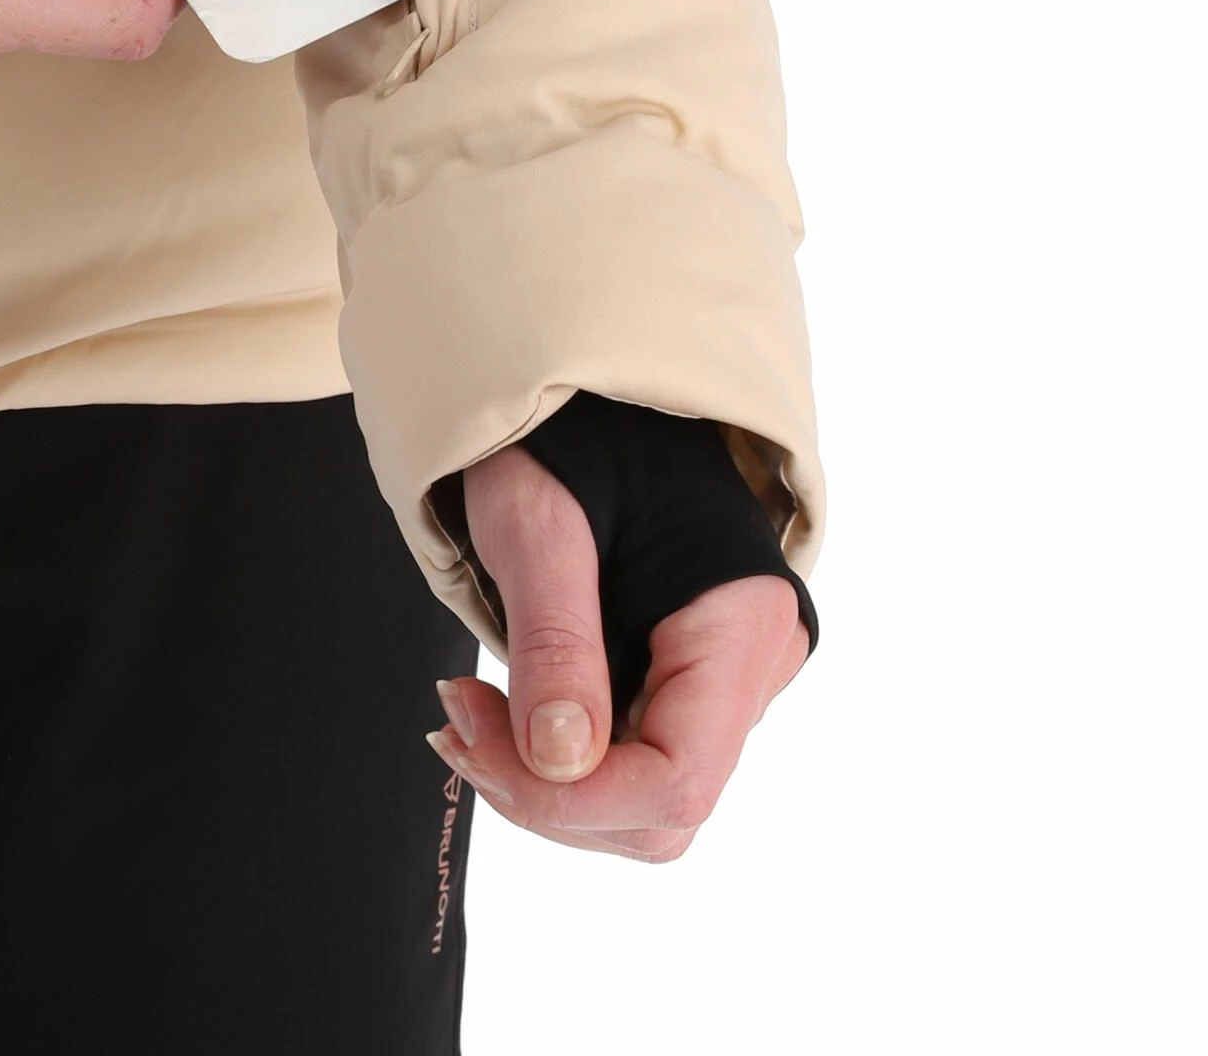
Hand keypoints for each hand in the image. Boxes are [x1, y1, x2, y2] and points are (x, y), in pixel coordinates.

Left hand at [430, 442, 809, 862]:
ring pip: (641, 804)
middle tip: (455, 718)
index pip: (679, 778)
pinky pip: (628, 765)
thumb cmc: (563, 438)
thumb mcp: (539, 524)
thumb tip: (561, 763)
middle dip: (547, 793)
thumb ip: (555, 640)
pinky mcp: (680, 685)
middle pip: (661, 807)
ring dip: (541, 784)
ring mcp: (720, 684)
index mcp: (742, 622)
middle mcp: (751, 668)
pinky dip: (553, 761)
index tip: (476, 739)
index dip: (576, 796)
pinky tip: (495, 714)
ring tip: (464, 711)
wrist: (586, 400)